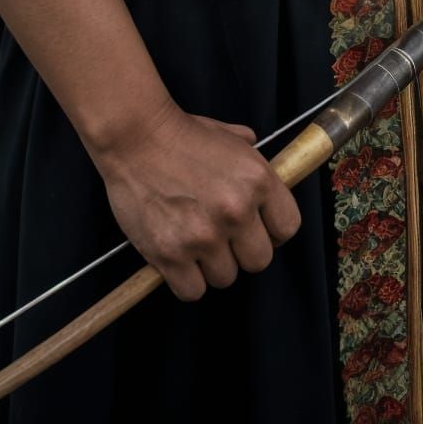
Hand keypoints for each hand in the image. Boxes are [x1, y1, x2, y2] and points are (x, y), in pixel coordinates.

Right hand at [95, 100, 301, 301]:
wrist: (134, 134)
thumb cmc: (179, 133)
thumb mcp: (226, 136)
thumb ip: (246, 150)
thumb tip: (254, 145)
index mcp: (257, 180)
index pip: (287, 228)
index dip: (272, 231)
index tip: (257, 228)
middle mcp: (236, 211)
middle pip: (259, 260)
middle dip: (242, 251)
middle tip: (222, 237)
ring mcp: (204, 235)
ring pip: (225, 277)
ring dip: (211, 265)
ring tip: (193, 240)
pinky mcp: (171, 254)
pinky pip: (193, 290)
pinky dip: (185, 280)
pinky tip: (177, 257)